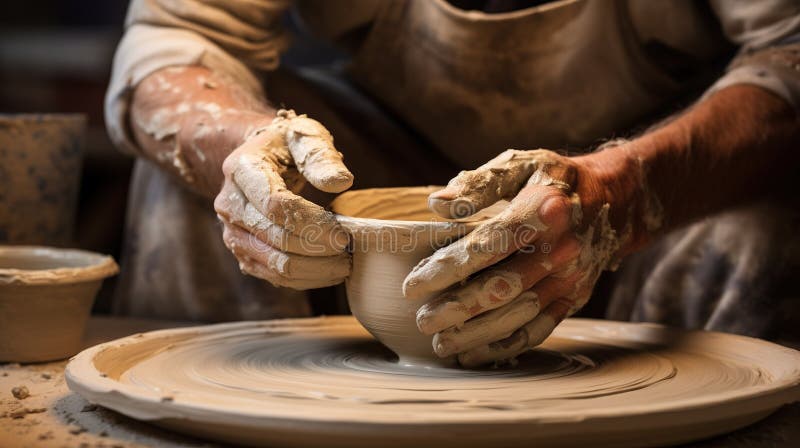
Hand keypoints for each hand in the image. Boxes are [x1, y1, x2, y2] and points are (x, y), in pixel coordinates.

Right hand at [214, 110, 352, 288]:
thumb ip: (322, 157)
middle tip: (350, 250)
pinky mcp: (242, 252)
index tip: (343, 234)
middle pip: (276, 239)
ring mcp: (232, 232)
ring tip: (344, 264)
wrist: (256, 159)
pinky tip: (329, 271)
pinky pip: (273, 276)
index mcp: (242, 169)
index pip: (276, 206)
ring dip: (314, 269)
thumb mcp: (305, 137)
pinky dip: (305, 279)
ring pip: (275, 264)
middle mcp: (229, 204)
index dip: (312, 223)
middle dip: (318, 249)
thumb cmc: (286, 146)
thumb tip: (342, 183)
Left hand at [403, 149, 623, 366]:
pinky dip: (506, 345)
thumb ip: (478, 183)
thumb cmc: (554, 179)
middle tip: (422, 320)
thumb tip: (437, 205)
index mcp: (542, 210)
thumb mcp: (521, 164)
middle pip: (501, 286)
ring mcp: (570, 277)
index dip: (448, 266)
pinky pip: (539, 328)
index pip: (487, 244)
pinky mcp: (576, 297)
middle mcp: (560, 248)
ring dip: (477, 333)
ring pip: (518, 314)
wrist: (618, 198)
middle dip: (457, 307)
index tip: (414, 283)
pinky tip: (474, 354)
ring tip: (440, 343)